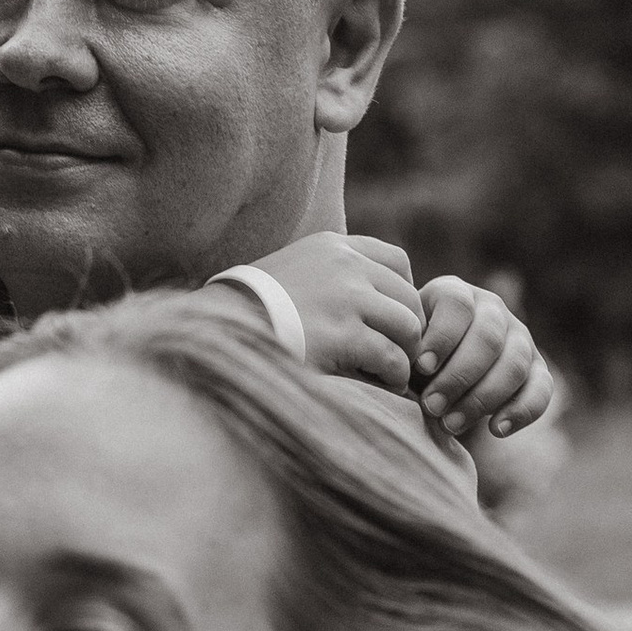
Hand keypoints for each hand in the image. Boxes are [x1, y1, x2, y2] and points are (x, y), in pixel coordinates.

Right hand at [213, 232, 425, 394]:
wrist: (222, 330)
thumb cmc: (255, 310)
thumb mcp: (293, 271)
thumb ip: (330, 274)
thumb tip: (369, 300)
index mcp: (333, 247)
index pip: (396, 260)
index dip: (403, 292)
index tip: (393, 317)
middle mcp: (345, 266)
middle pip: (408, 296)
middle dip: (409, 329)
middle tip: (399, 353)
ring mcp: (346, 299)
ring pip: (407, 326)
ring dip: (405, 353)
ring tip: (393, 372)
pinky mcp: (343, 336)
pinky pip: (391, 357)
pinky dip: (393, 374)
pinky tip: (382, 383)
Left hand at [413, 277, 554, 440]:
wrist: (432, 382)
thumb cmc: (409, 362)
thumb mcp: (401, 347)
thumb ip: (402, 348)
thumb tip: (403, 364)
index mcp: (456, 294)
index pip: (457, 305)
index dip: (441, 337)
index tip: (421, 368)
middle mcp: (493, 309)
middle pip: (488, 337)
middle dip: (458, 376)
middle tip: (431, 406)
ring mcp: (520, 338)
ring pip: (513, 364)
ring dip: (481, 398)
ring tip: (450, 424)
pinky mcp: (537, 369)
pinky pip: (541, 389)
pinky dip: (521, 411)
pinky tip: (496, 430)